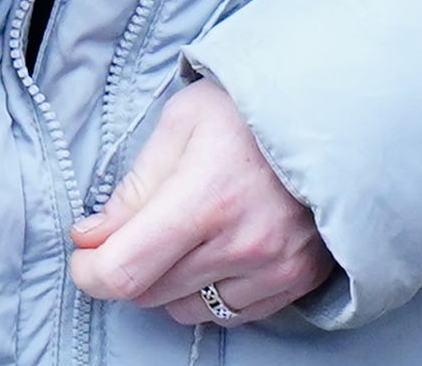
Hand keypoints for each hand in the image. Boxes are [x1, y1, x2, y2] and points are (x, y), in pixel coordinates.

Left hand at [66, 77, 332, 327]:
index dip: (90, 271)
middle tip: (139, 228)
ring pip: (188, 309)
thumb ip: (134, 186)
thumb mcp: (182, 122)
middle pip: (150, 293)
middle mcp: (243, 244)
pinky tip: (222, 248)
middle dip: (130, 265)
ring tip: (191, 232)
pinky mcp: (298, 280)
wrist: (336, 110)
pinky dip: (214, 290)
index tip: (85, 255)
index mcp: (206, 197)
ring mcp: (275, 268)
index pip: (124, 270)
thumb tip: (91, 237)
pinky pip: (232, 314)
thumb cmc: (250, 108)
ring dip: (173, 282)